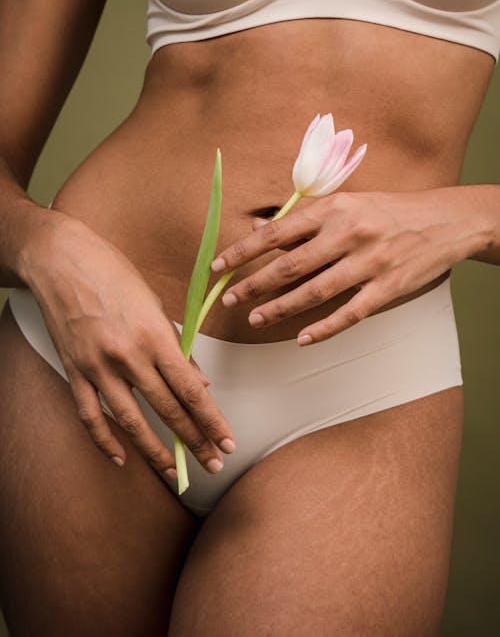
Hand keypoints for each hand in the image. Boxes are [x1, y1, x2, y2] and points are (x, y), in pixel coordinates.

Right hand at [21, 210, 235, 476]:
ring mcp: (97, 366)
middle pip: (168, 410)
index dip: (212, 421)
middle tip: (214, 464)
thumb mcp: (156, 304)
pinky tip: (122, 458)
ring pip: (131, 422)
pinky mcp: (74, 371)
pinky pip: (91, 416)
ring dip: (157, 452)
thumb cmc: (115, 274)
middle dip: (195, 441)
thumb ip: (178, 346)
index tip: (227, 442)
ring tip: (177, 474)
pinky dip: (106, 441)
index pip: (191, 390)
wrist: (61, 260)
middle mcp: (127, 356)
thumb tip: (200, 382)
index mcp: (154, 335)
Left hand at [211, 187, 481, 343]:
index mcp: (334, 208)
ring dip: (280, 308)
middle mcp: (348, 233)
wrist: (443, 221)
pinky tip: (302, 338)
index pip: (277, 232)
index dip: (243, 251)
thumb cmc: (387, 210)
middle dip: (254, 284)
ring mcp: (369, 262)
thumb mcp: (346, 202)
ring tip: (255, 319)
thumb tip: (260, 227)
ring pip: (314, 292)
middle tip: (229, 300)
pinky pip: (350, 313)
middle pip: (290, 265)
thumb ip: (305, 218)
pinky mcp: (388, 287)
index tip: (219, 267)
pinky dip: (324, 328)